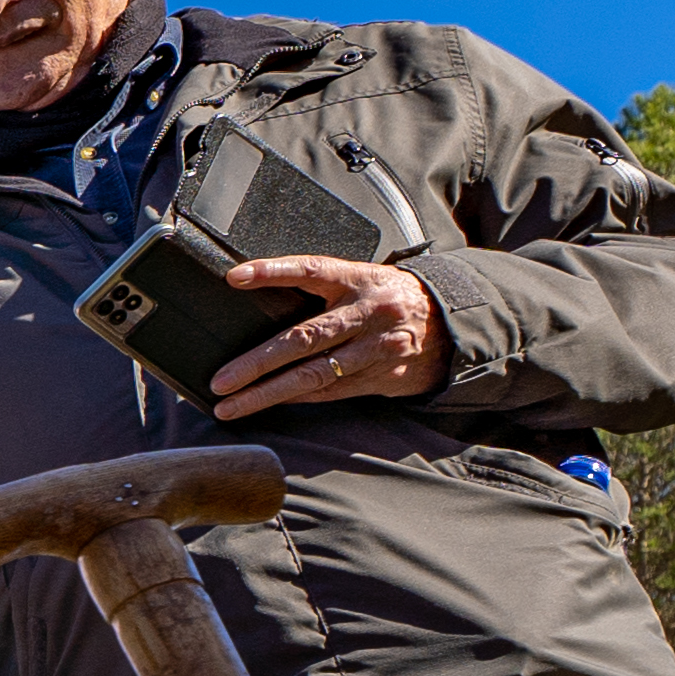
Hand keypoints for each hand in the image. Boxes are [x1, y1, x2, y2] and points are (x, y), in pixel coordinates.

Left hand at [205, 256, 450, 415]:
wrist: (452, 324)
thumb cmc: (393, 298)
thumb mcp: (364, 280)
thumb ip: (324, 291)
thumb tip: (265, 301)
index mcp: (359, 279)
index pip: (311, 270)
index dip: (273, 271)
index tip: (236, 277)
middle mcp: (367, 313)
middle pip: (305, 338)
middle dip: (258, 362)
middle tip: (222, 380)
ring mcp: (375, 348)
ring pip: (314, 375)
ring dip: (268, 394)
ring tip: (231, 405)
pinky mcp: (381, 376)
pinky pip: (331, 392)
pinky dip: (296, 398)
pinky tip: (269, 404)